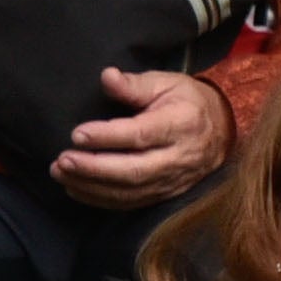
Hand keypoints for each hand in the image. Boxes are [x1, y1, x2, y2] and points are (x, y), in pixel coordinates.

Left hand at [52, 64, 235, 210]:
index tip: (77, 134)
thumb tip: (107, 77)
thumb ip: (134, 84)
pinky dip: (99, 199)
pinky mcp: (164, 195)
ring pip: (129, 191)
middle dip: (94, 168)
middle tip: (62, 160)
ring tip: (60, 173)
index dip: (107, 136)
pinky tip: (75, 188)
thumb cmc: (186, 102)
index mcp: (181, 124)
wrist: (220, 132)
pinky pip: (130, 203)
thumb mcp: (165, 83)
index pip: (140, 135)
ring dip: (91, 186)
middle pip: (133, 170)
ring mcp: (172, 180)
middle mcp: (178, 157)